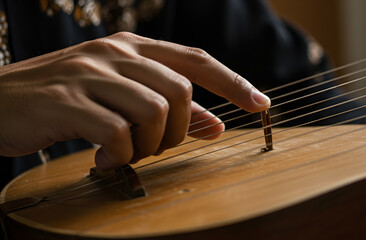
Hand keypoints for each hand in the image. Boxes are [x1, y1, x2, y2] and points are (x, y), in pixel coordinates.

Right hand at [0, 32, 269, 168]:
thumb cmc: (64, 101)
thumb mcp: (119, 99)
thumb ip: (168, 110)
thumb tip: (216, 126)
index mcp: (131, 49)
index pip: (196, 59)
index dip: (233, 81)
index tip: (260, 104)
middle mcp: (114, 53)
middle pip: (181, 90)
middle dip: (179, 129)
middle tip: (155, 145)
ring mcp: (89, 74)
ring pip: (155, 111)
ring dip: (149, 144)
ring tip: (126, 153)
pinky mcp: (67, 101)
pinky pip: (119, 134)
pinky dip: (120, 156)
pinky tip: (103, 160)